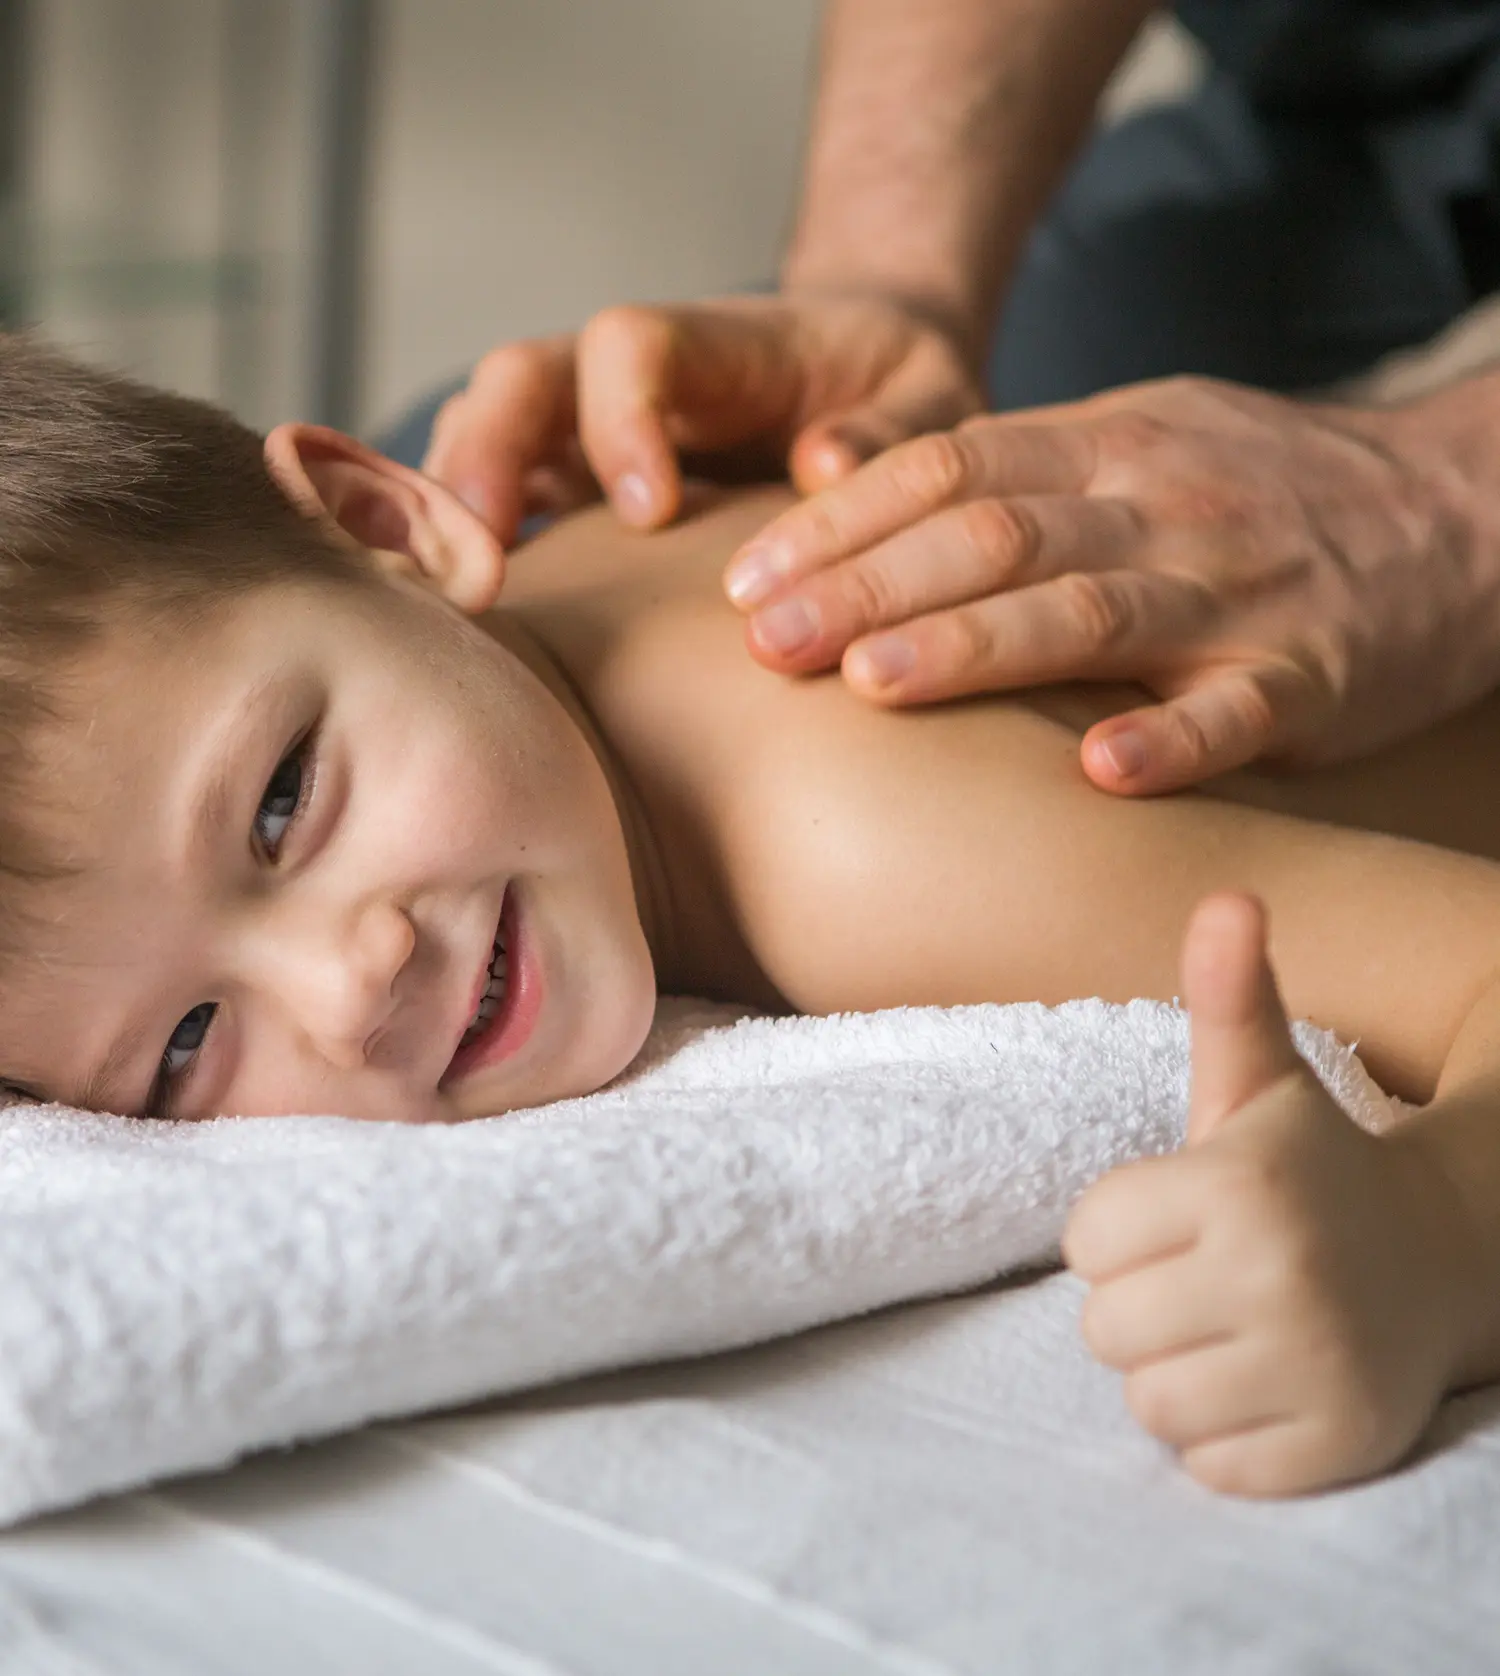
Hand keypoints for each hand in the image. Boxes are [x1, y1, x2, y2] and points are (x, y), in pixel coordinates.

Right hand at [422, 291, 981, 548]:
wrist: (863, 380)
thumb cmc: (892, 392)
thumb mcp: (929, 401)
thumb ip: (890, 431)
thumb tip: (823, 466)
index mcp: (715, 344)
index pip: (630, 345)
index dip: (621, 420)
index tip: (650, 512)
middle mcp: (628, 379)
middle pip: (522, 380)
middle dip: (487, 458)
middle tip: (483, 557)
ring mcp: (587, 430)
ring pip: (485, 438)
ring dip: (454, 509)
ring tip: (453, 604)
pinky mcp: (573, 487)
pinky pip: (497, 503)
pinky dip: (470, 550)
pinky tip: (477, 625)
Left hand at [723, 376, 1482, 793]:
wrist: (1449, 509)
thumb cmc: (1249, 487)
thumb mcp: (1130, 436)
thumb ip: (998, 462)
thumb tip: (831, 470)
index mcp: (1105, 446)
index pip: (948, 470)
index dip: (839, 525)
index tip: (746, 583)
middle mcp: (1159, 506)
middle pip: (996, 537)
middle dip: (868, 589)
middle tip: (763, 644)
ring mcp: (1236, 589)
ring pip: (1093, 611)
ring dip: (977, 649)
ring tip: (872, 686)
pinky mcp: (1310, 676)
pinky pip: (1236, 710)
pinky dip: (1171, 737)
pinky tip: (1100, 769)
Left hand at [1062, 893, 1473, 1497]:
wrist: (1444, 1257)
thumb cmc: (1313, 1166)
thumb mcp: (1262, 1080)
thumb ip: (1229, 995)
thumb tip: (1226, 895)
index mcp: (1240, 1183)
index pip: (1085, 1241)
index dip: (1124, 1230)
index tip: (1187, 1215)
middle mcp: (1280, 1274)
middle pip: (1105, 1328)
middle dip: (1145, 1303)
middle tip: (1216, 1275)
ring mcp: (1315, 1369)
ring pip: (1147, 1402)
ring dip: (1179, 1372)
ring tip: (1240, 1327)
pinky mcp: (1336, 1448)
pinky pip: (1206, 1464)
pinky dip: (1226, 1435)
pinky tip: (1273, 1381)